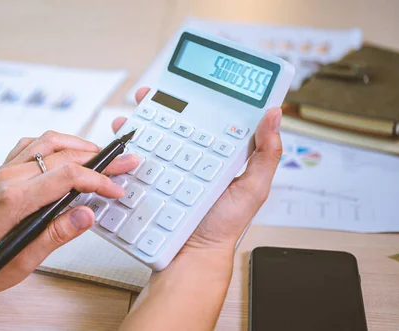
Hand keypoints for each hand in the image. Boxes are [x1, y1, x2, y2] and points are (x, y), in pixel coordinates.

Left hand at [0, 131, 138, 292]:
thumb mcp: (22, 260)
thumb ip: (56, 235)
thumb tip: (86, 215)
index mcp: (14, 198)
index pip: (66, 176)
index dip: (98, 179)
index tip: (116, 189)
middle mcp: (9, 177)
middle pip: (63, 154)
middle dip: (99, 158)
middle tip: (124, 162)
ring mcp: (5, 170)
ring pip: (48, 142)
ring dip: (79, 144)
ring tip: (103, 155)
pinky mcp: (4, 170)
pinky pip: (33, 145)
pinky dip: (57, 144)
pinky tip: (69, 152)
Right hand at [117, 88, 281, 330]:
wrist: (192, 254)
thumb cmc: (224, 225)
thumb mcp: (254, 188)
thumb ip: (265, 154)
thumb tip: (274, 116)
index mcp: (218, 154)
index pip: (209, 119)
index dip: (201, 97)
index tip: (191, 82)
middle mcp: (192, 157)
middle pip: (176, 122)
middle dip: (161, 103)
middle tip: (153, 92)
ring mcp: (169, 168)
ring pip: (153, 136)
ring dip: (141, 120)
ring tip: (135, 111)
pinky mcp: (150, 180)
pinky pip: (137, 159)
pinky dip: (127, 146)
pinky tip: (125, 138)